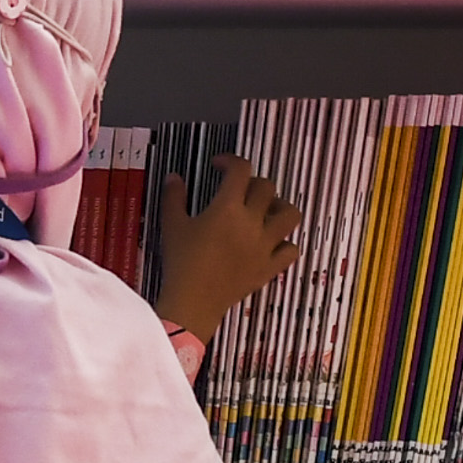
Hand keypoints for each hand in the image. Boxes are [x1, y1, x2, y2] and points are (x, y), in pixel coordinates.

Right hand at [152, 156, 303, 341]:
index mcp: (227, 208)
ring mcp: (265, 245)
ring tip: (266, 211)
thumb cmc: (181, 262)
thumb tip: (174, 178)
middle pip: (267, 188)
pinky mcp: (270, 266)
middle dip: (253, 183)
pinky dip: (285, 243)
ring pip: (290, 215)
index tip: (220, 166)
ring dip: (280, 207)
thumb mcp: (172, 225)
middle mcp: (251, 222)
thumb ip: (174, 197)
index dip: (231, 161)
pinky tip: (271, 243)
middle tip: (239, 191)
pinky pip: (291, 250)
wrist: (193, 301)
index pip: (240, 170)